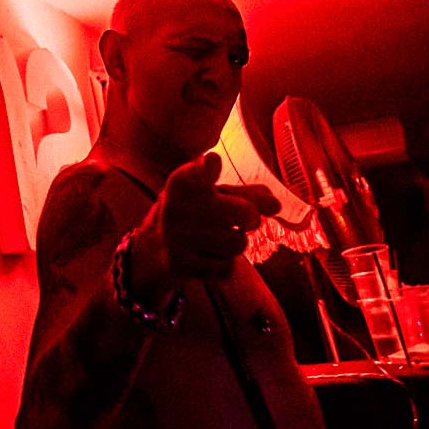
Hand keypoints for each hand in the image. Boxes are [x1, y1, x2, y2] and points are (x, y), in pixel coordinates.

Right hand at [131, 152, 279, 294]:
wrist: (152, 247)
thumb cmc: (193, 212)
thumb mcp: (212, 194)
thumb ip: (247, 194)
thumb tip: (277, 205)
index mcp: (183, 181)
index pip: (198, 172)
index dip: (207, 168)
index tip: (212, 162)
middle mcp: (176, 206)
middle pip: (244, 212)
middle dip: (251, 218)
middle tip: (242, 219)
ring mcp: (177, 236)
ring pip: (238, 243)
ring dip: (236, 242)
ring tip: (219, 237)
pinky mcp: (180, 263)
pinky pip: (225, 267)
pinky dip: (222, 263)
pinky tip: (206, 255)